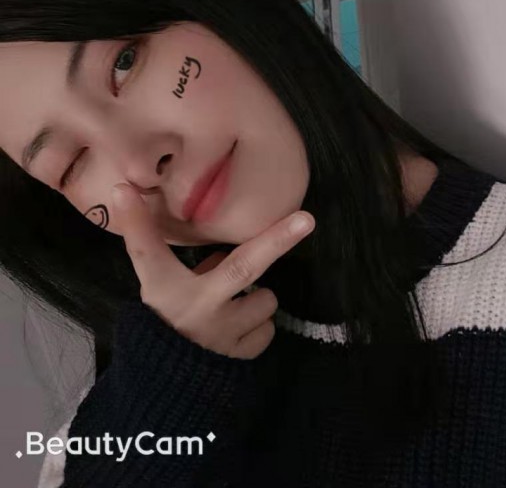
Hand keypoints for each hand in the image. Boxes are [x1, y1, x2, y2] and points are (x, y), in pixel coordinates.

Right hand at [111, 184, 313, 358]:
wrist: (166, 391)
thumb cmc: (164, 326)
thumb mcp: (158, 289)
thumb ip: (169, 257)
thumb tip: (173, 222)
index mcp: (164, 290)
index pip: (147, 250)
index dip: (136, 222)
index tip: (123, 190)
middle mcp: (195, 308)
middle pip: (243, 266)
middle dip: (277, 240)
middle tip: (307, 220)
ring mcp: (220, 335)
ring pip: (264, 300)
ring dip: (257, 300)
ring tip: (234, 306)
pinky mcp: (238, 358)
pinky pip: (266, 331)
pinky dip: (258, 327)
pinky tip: (237, 331)